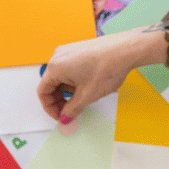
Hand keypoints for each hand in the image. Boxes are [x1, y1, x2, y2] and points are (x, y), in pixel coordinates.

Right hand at [37, 27, 160, 121]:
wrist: (125, 50)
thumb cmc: (107, 68)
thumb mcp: (87, 95)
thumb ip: (72, 109)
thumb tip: (65, 118)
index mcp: (55, 67)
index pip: (43, 91)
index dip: (50, 107)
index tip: (61, 116)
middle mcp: (58, 56)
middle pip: (50, 83)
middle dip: (59, 100)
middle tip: (71, 111)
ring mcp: (68, 51)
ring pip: (61, 77)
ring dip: (68, 91)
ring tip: (84, 96)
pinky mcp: (77, 50)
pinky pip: (69, 69)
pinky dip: (74, 81)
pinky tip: (87, 85)